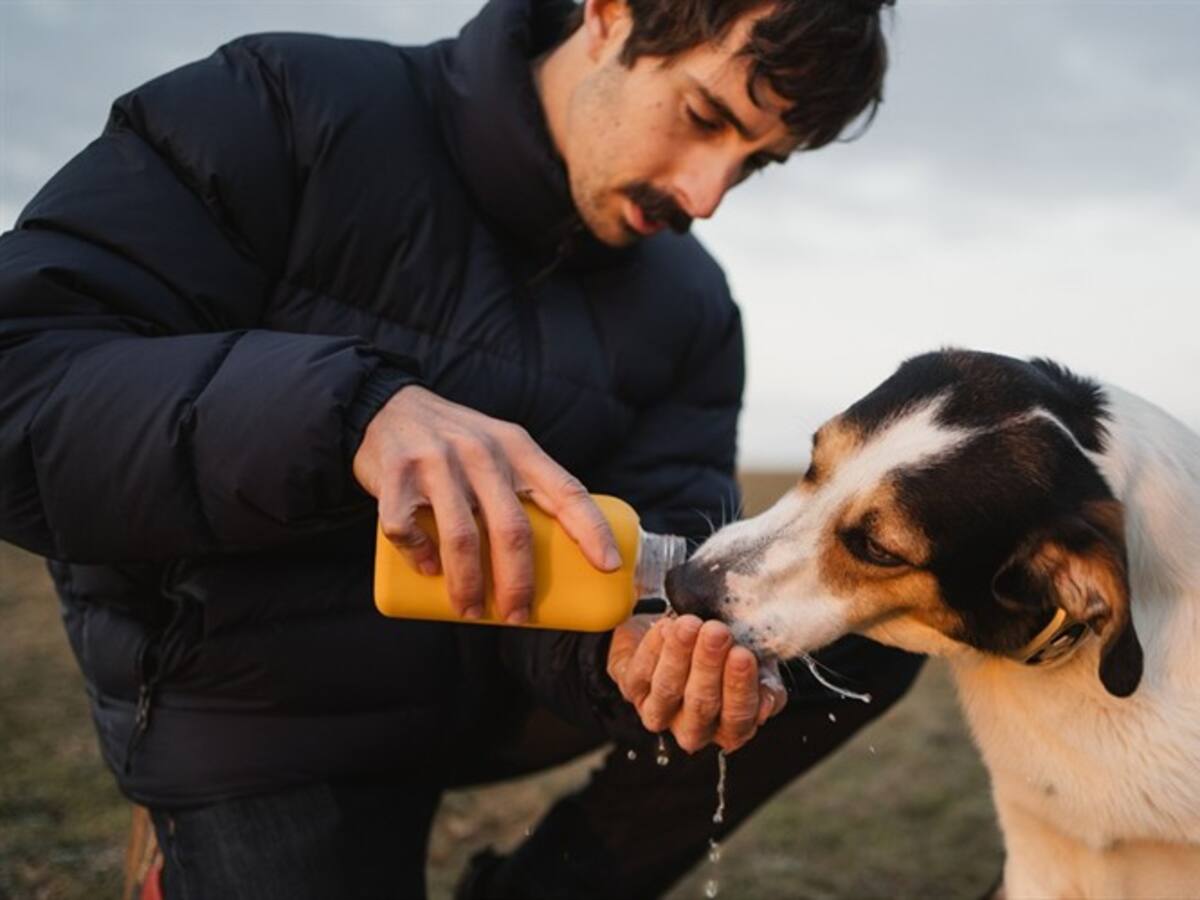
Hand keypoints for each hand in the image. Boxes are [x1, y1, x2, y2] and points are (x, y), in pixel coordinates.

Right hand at [353, 385, 619, 621]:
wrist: (389, 409)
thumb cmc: (459, 444)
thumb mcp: (501, 448)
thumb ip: (527, 486)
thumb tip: (565, 556)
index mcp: (518, 447)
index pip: (566, 490)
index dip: (592, 530)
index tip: (608, 566)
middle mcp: (482, 451)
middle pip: (512, 529)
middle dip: (518, 583)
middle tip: (518, 616)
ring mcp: (437, 461)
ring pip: (461, 538)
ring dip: (468, 584)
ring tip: (470, 610)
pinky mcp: (396, 473)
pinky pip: (407, 528)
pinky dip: (419, 556)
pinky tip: (428, 570)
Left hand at [607, 614, 788, 753]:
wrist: (679, 626)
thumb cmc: (722, 650)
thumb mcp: (752, 663)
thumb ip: (765, 682)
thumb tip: (768, 700)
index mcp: (729, 726)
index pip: (738, 718)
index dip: (740, 688)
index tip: (743, 654)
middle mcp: (693, 727)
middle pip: (701, 704)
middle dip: (709, 666)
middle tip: (717, 632)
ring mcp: (659, 711)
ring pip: (669, 689)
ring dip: (680, 654)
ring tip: (690, 625)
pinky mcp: (632, 689)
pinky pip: (641, 671)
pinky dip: (654, 646)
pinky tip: (666, 626)